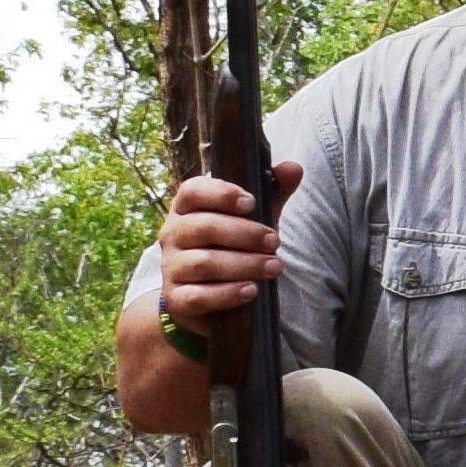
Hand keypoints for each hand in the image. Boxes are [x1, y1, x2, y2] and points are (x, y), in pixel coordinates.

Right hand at [155, 162, 300, 332]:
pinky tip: (251, 290)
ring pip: (203, 262)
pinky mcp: (177, 298)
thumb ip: (271, 194)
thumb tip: (293, 167)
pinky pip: (197, 296)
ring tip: (274, 267)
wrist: (207, 299)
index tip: (251, 203)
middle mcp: (173, 234)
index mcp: (187, 209)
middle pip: (203, 227)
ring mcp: (172, 267)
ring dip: (244, 264)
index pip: (193, 190)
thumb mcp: (253, 220)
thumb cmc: (231, 248)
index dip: (221, 193)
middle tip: (275, 241)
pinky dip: (227, 293)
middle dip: (245, 233)